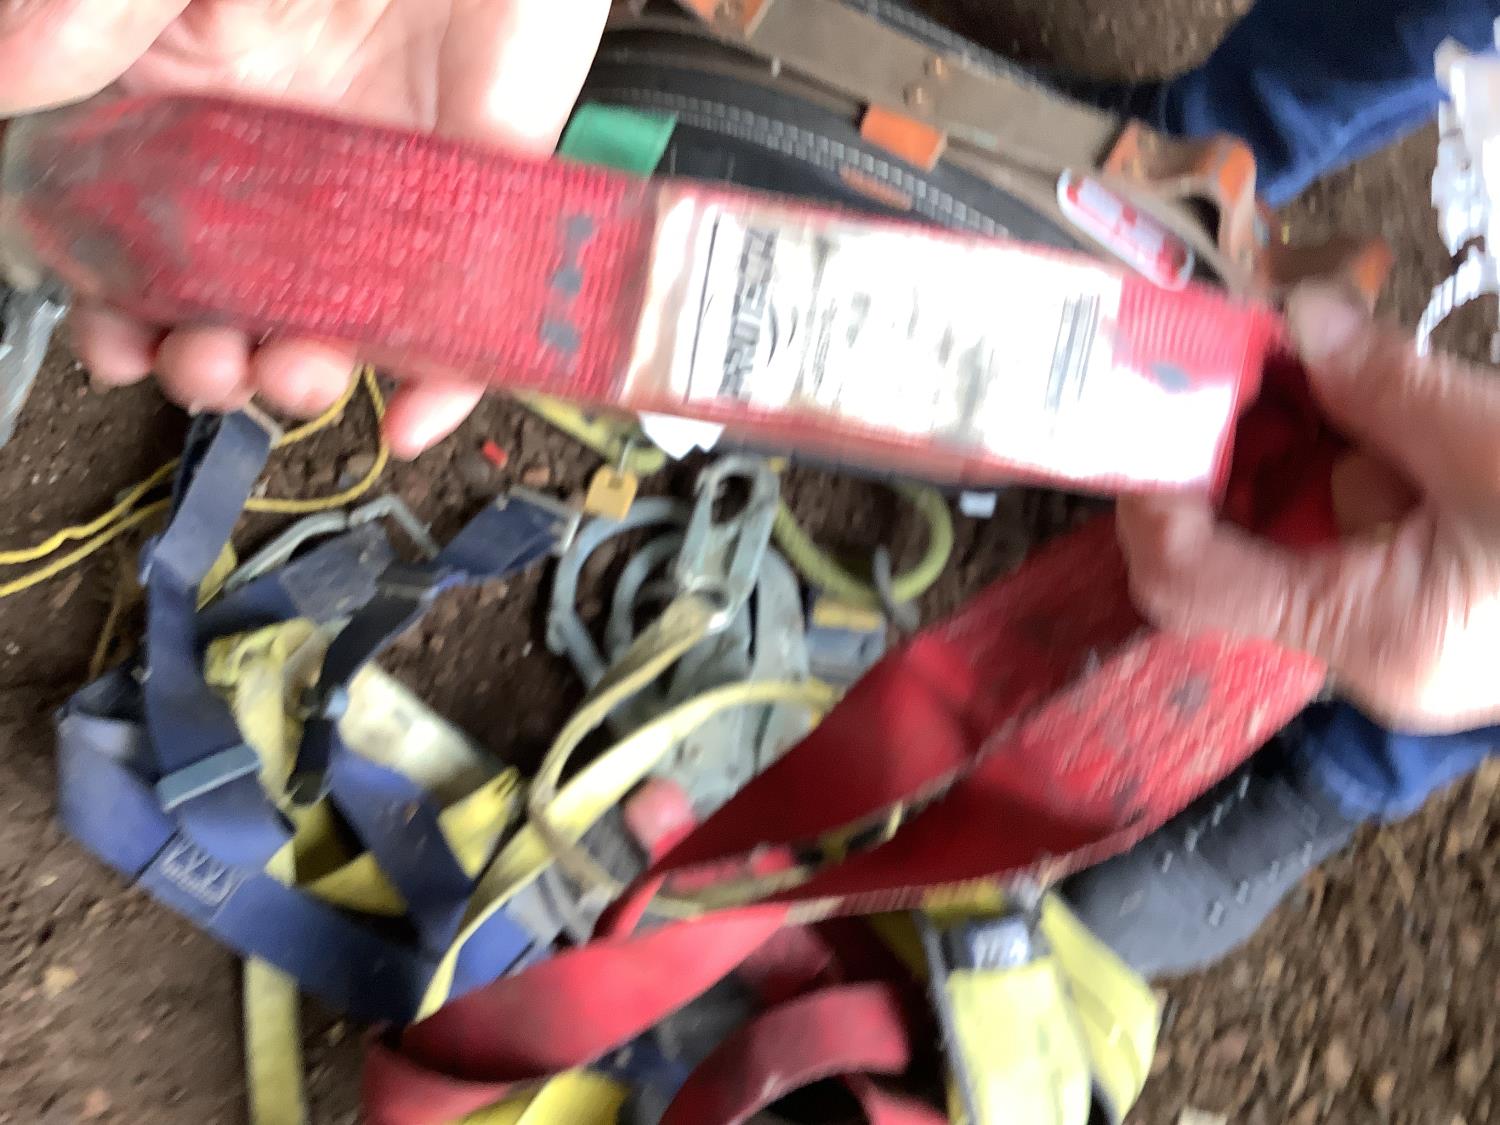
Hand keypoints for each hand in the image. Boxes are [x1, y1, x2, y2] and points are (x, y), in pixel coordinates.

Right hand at [0, 0, 608, 457]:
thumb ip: (91, 19)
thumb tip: (0, 86)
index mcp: (196, 109)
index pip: (144, 237)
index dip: (122, 307)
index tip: (117, 346)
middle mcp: (286, 169)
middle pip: (238, 301)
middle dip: (213, 360)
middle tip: (207, 372)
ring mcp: (385, 192)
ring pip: (342, 319)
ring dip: (308, 375)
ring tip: (292, 378)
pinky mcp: (482, 201)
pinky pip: (469, 311)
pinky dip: (443, 380)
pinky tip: (410, 420)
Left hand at [1119, 282, 1499, 733]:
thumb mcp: (1497, 444)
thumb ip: (1386, 386)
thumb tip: (1299, 317)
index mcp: (1368, 636)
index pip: (1187, 578)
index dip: (1151, 488)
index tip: (1153, 398)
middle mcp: (1361, 651)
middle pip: (1227, 554)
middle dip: (1221, 451)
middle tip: (1222, 356)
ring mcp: (1394, 627)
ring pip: (1286, 532)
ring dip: (1285, 444)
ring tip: (1294, 356)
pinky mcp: (1426, 598)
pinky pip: (1346, 529)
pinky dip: (1342, 461)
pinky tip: (1362, 397)